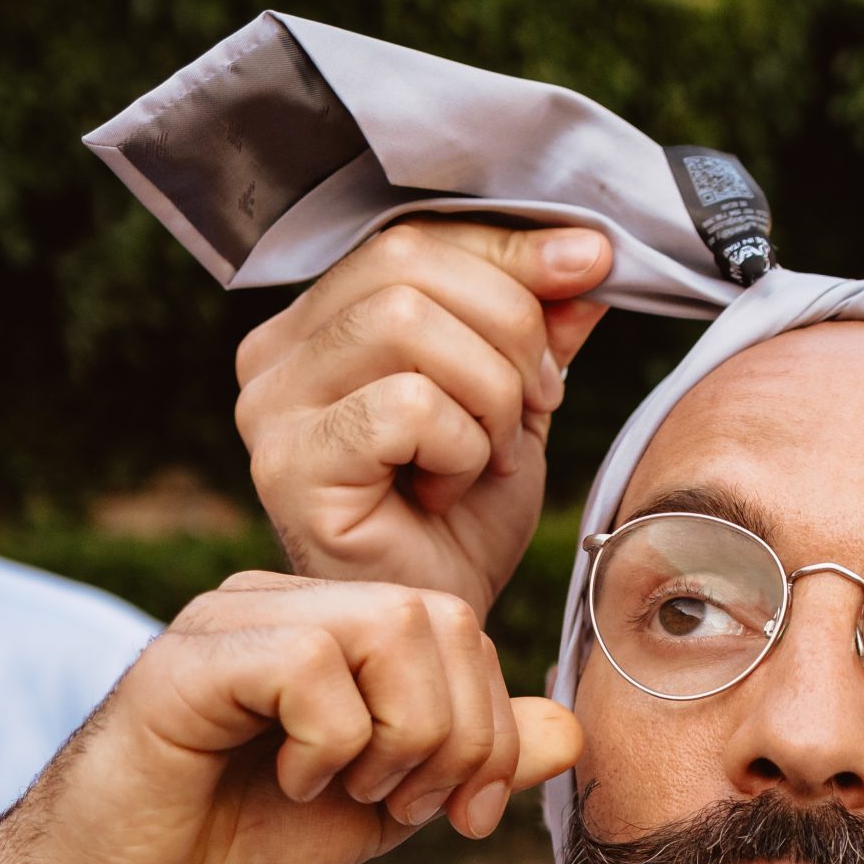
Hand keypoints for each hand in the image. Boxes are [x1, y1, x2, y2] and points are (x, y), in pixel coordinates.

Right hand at [0, 573, 581, 863]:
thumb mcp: (387, 805)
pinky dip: (329, 745)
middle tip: (404, 806)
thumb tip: (570, 729)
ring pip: (388, 630)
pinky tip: (291, 782)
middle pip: (439, 621)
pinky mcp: (188, 660)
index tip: (460, 814)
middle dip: (455, 738)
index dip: (489, 731)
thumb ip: (471, 763)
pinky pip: (310, 666)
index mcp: (332, 625)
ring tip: (348, 792)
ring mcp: (234, 619)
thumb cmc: (238, 836)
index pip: (460, 632)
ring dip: (399, 739)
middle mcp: (286, 601)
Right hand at [235, 218, 612, 619]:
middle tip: (537, 402)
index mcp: (319, 321)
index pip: (411, 235)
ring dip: (488, 393)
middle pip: (407, 264)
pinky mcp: (288, 468)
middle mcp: (274, 354)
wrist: (441, 627)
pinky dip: (460, 446)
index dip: (509, 246)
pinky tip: (450, 490)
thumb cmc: (464, 522)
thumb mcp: (516, 400)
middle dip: (509, 328)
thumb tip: (584, 252)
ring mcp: (270, 410)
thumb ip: (537, 324)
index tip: (592, 265)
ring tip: (492, 454)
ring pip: (407, 323)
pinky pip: (405, 406)